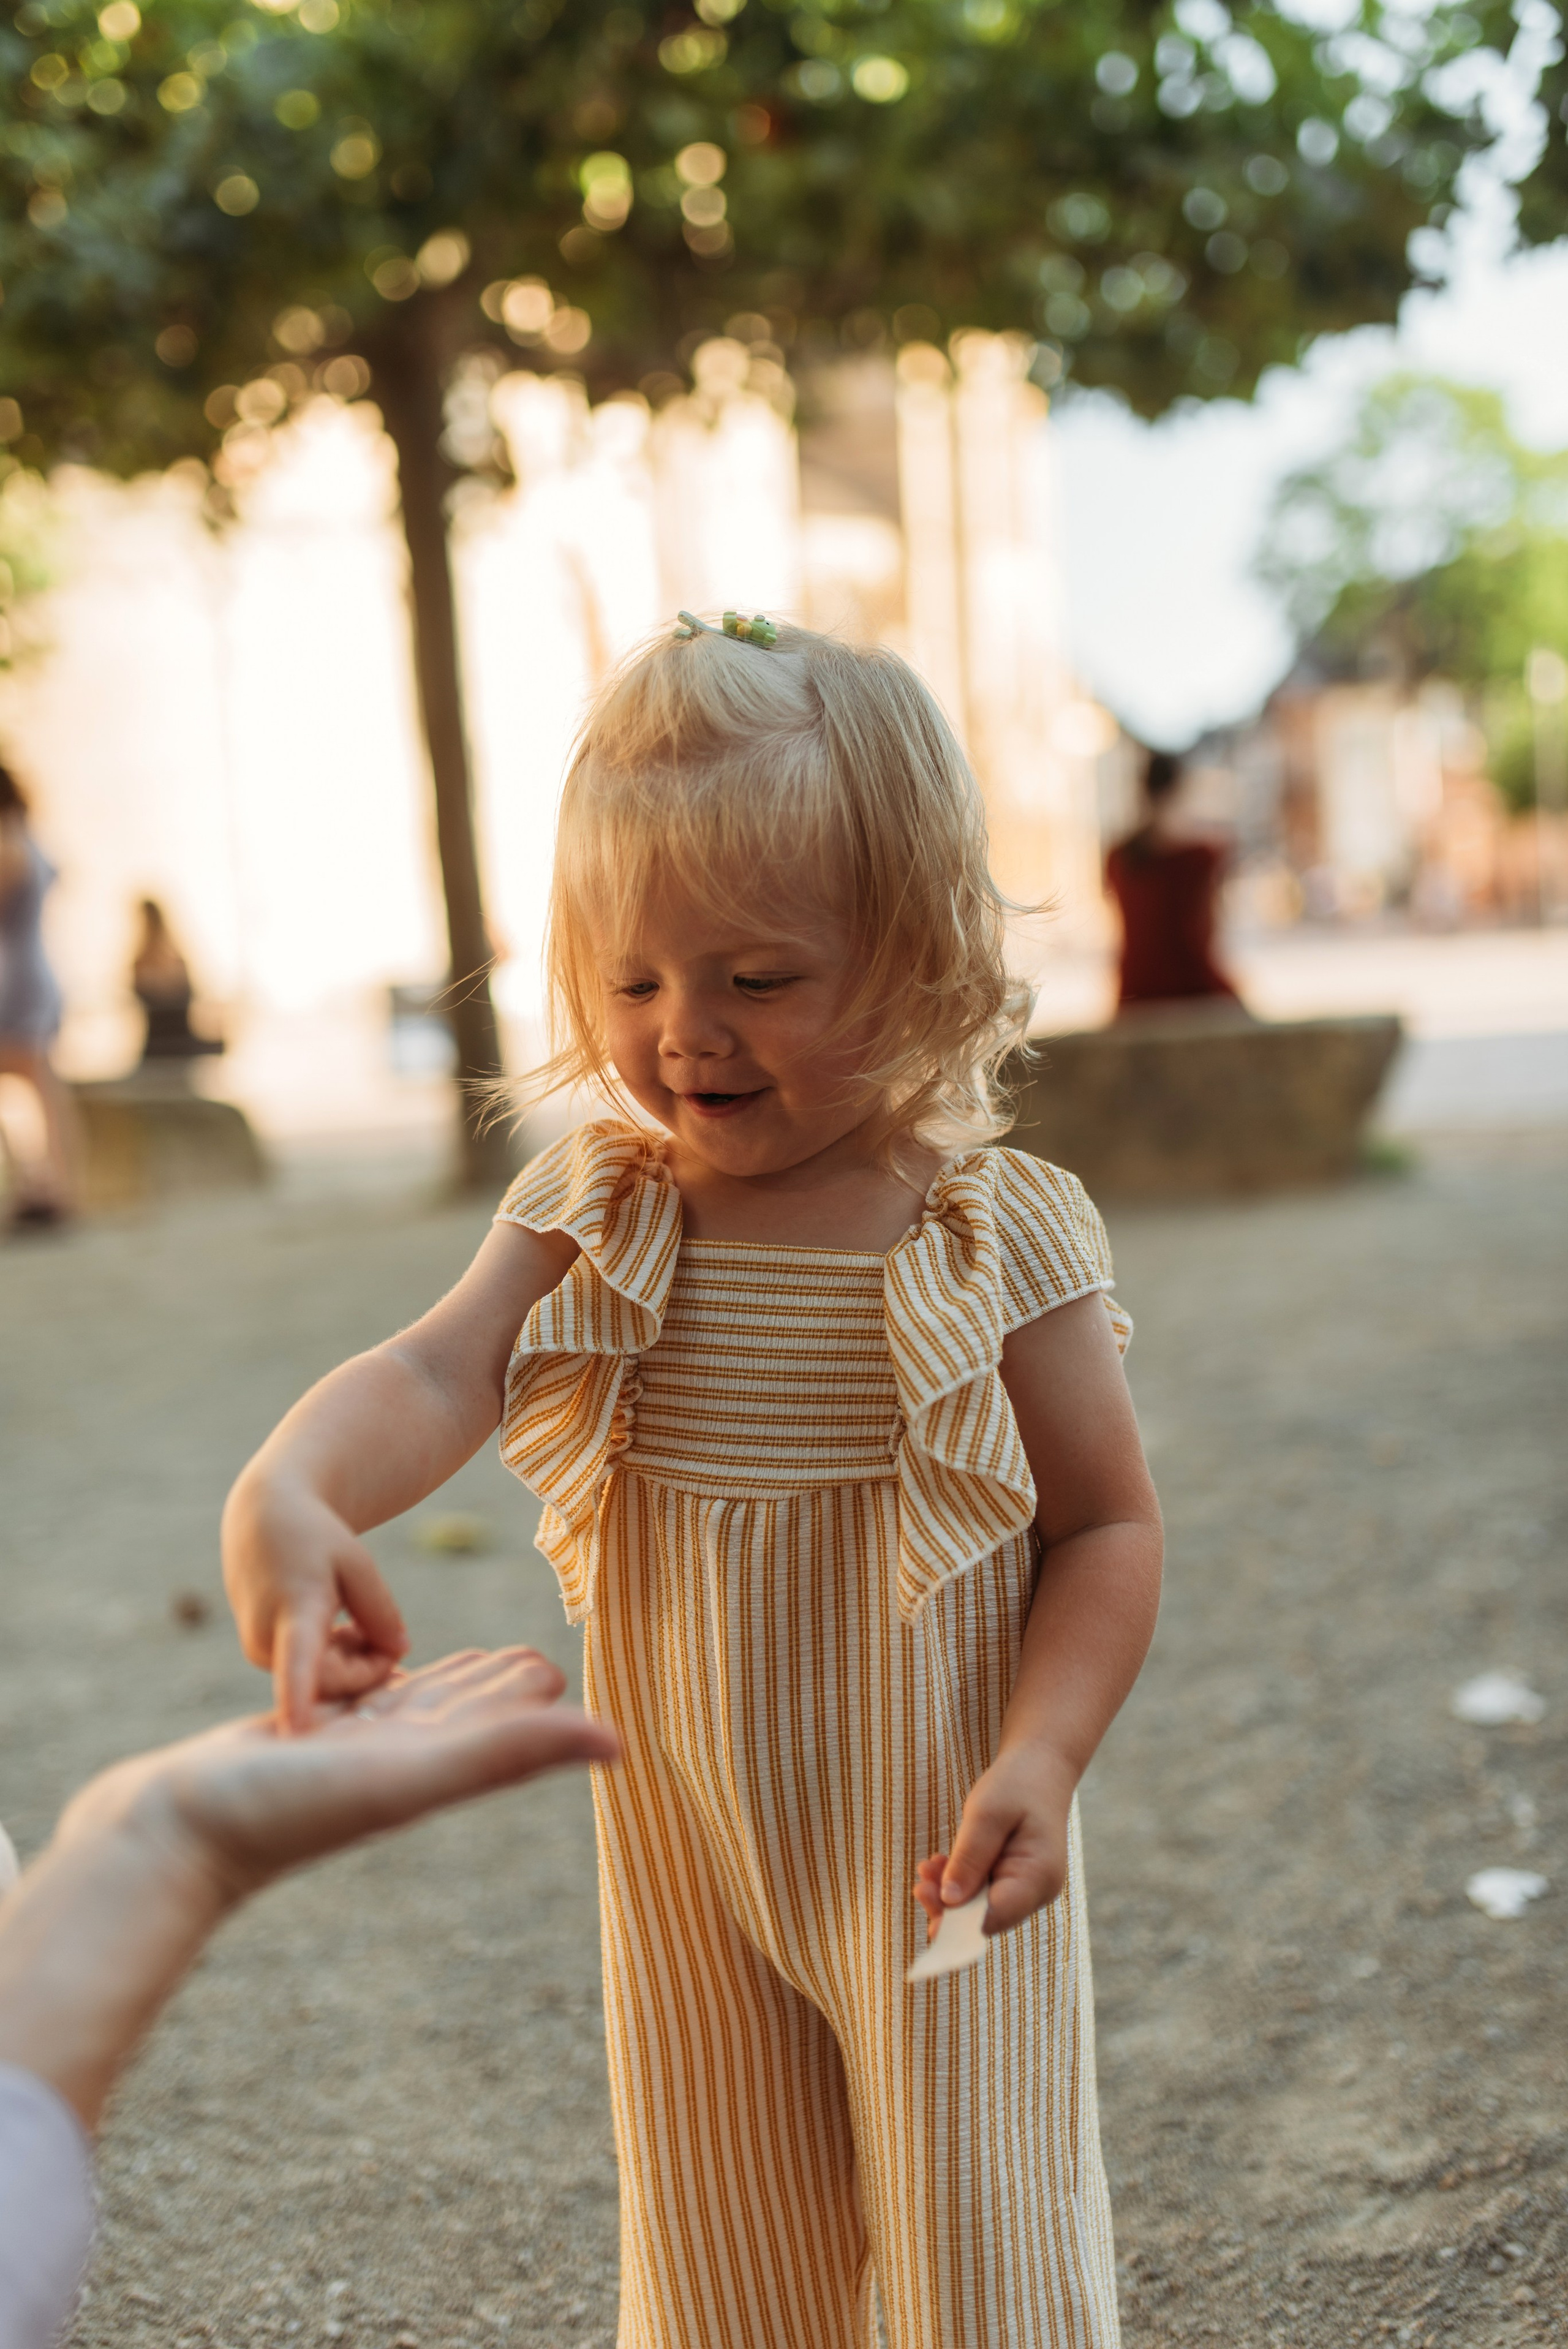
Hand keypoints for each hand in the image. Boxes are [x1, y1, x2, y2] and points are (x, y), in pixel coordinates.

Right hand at [55, 1648, 620, 1900]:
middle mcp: (388, 1766)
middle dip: (500, 1689)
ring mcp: (335, 1758)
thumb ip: (512, 1749)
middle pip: (460, 1718)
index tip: (572, 1679)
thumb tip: (621, 1740)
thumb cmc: (281, 1815)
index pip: (498, 1728)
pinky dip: (374, 1689)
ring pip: (406, 1714)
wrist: (166, 1835)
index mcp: (427, 1771)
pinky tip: (370, 1682)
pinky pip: (346, 1710)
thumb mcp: (412, 1774)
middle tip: (538, 1659)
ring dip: (448, 1687)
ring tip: (477, 1663)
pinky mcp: (286, 1745)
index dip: (537, 1703)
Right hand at [222, 1471, 408, 1731]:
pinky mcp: (264, 1655)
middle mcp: (268, 1641)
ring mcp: (261, 1652)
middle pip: (331, 1681)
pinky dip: (336, 1657)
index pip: (297, 1664)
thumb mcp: (357, 1563)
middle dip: (369, 1668)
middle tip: (391, 1639)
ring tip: (363, 1623)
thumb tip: (399, 1652)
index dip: (297, 1700)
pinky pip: (310, 1670)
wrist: (263, 1520)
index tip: (295, 1735)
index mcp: (294, 1613)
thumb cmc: (314, 1537)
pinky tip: (347, 1631)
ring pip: (322, 1678)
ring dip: (353, 1660)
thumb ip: (380, 1611)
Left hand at [913, 1744, 1077, 1940]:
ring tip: (926, 1868)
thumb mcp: (987, 1813)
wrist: (1041, 1766)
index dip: (959, 1923)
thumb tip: (949, 1902)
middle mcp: (1037, 1891)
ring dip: (950, 1892)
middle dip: (949, 1905)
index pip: (996, 1917)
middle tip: (920, 1883)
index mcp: (1038, 1876)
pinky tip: (940, 1864)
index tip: (929, 1910)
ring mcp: (1028, 1887)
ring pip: (981, 1906)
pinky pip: (983, 1891)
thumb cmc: (1017, 1784)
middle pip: (986, 1917)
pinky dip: (959, 1881)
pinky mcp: (1015, 1879)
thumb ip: (970, 1857)